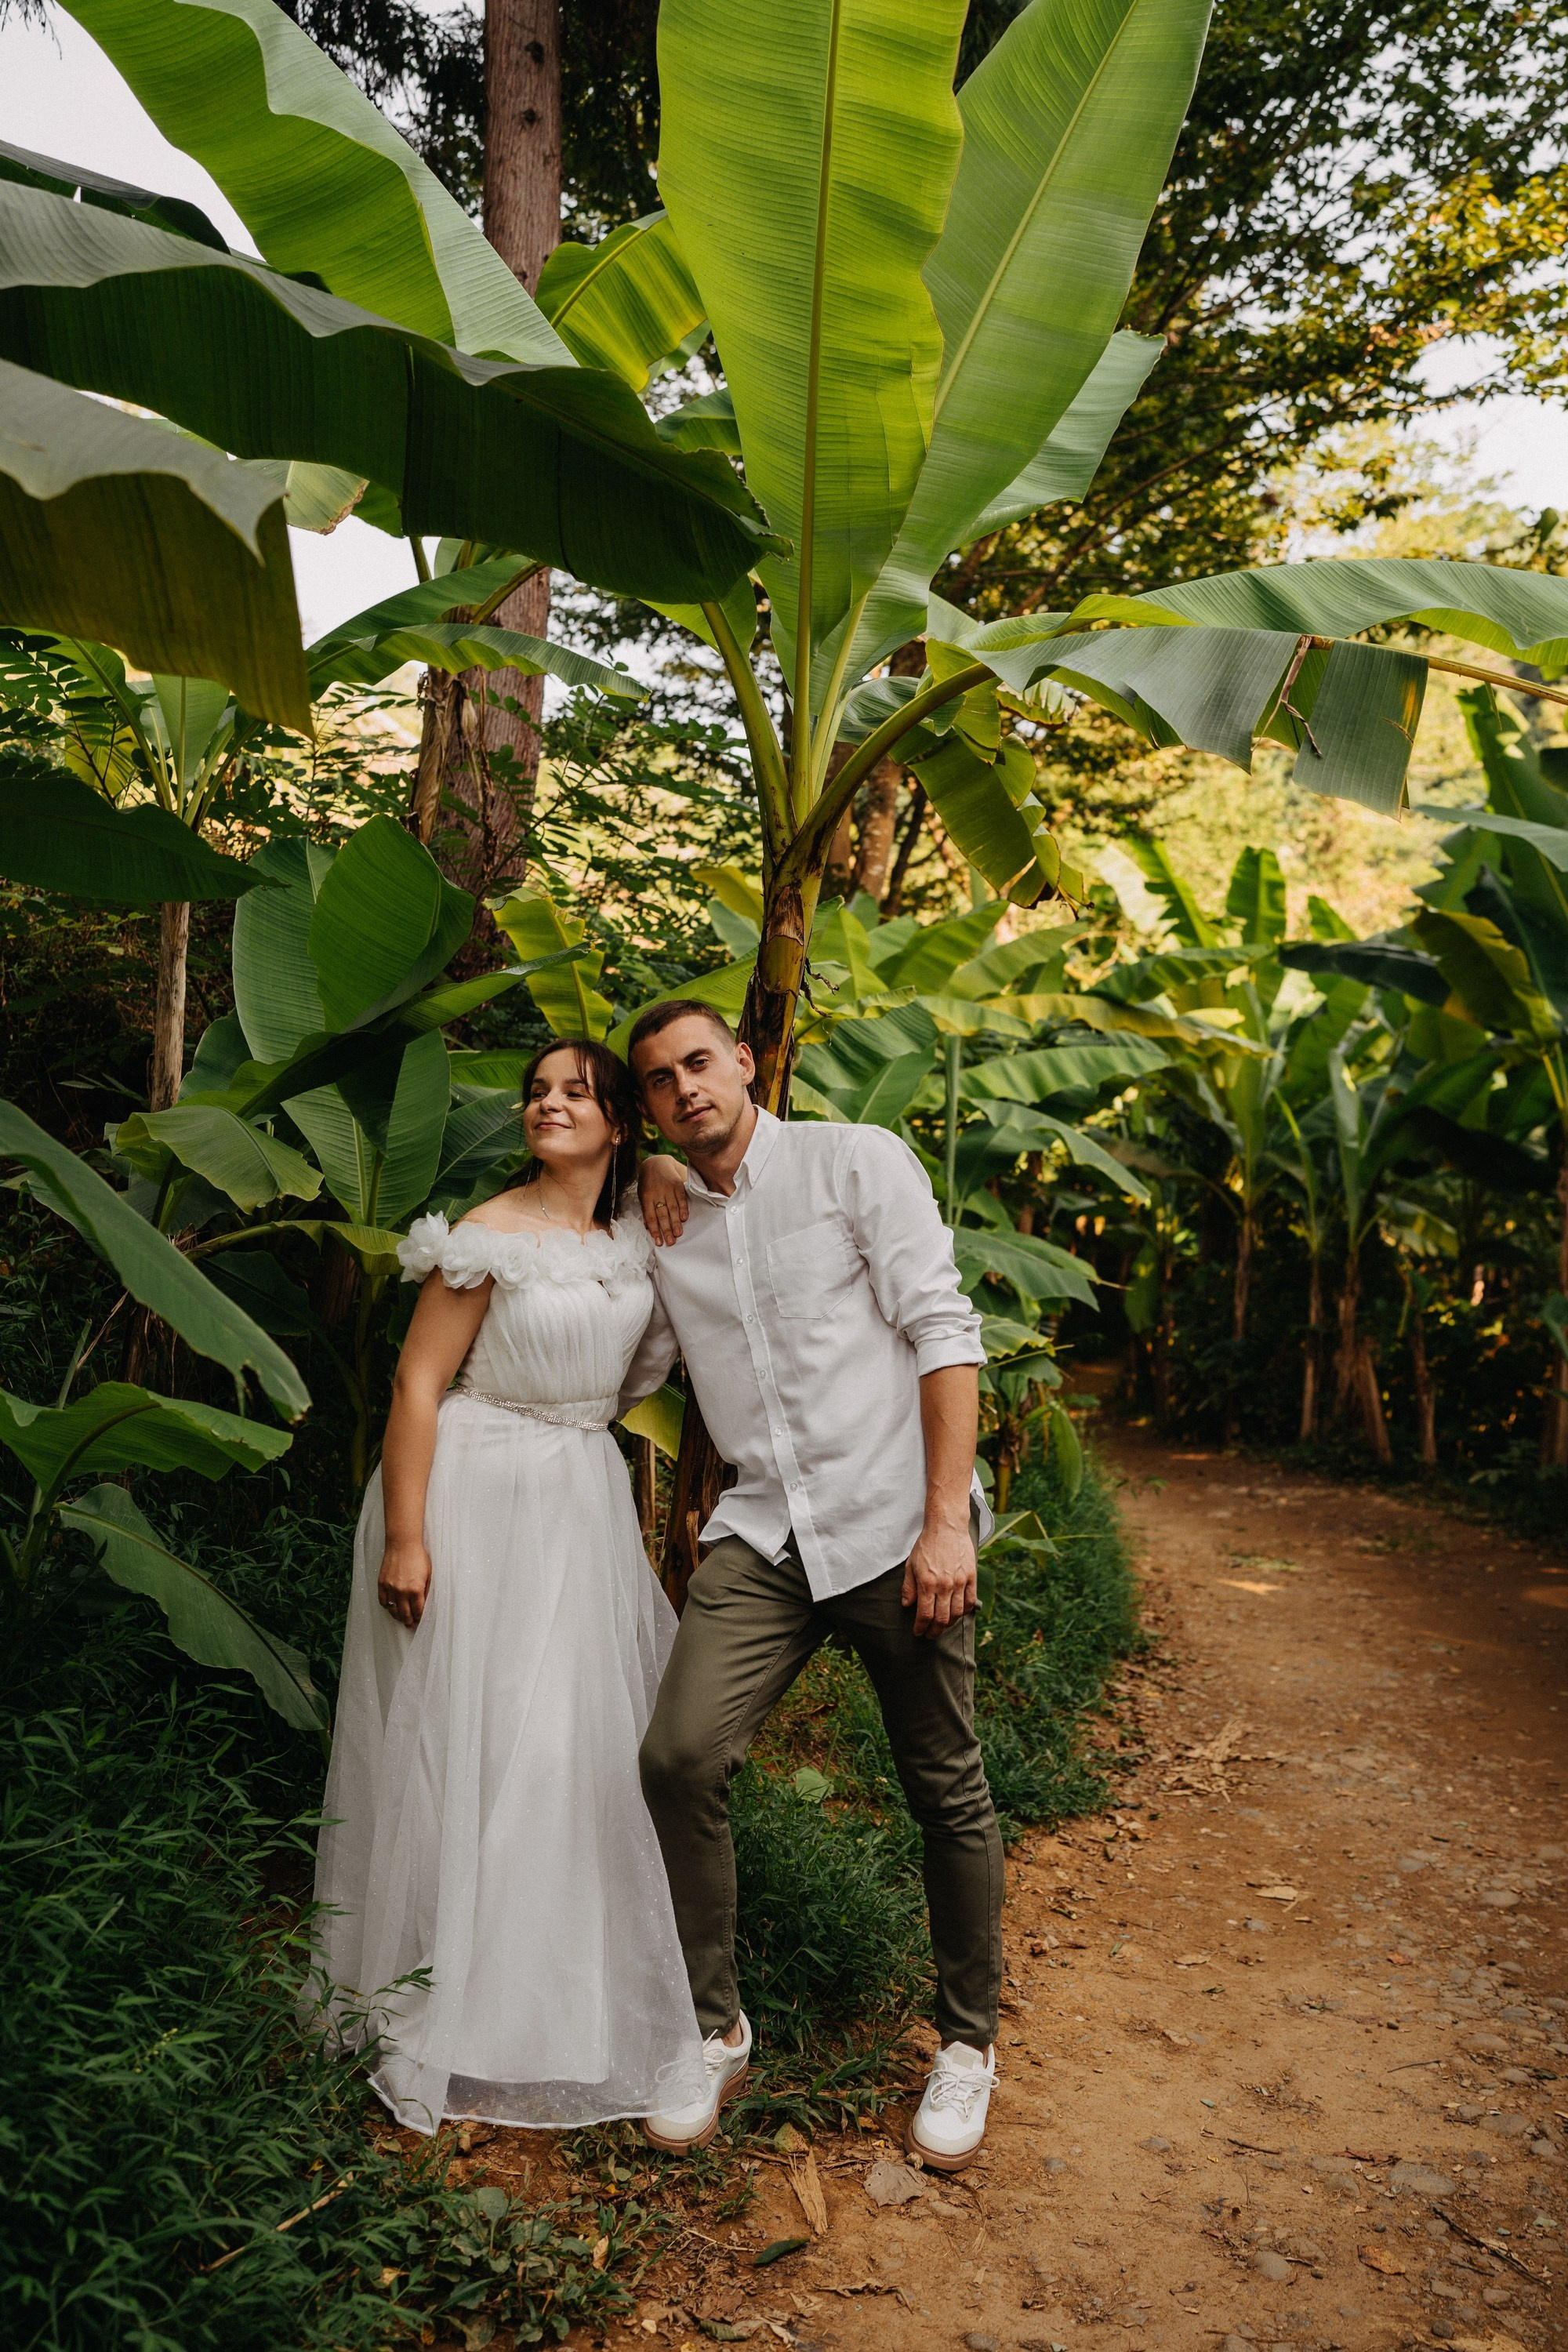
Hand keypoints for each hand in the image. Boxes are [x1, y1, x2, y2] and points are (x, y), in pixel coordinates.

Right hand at [378, 1538, 431, 1629]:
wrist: (402, 1544)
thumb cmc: (418, 1557)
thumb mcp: (428, 1574)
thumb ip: (427, 1590)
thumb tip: (426, 1604)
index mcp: (416, 1589)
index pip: (418, 1611)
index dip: (419, 1618)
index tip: (420, 1621)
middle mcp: (402, 1591)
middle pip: (405, 1614)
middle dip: (409, 1622)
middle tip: (410, 1625)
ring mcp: (390, 1588)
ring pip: (393, 1610)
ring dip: (397, 1616)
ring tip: (401, 1618)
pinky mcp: (382, 1583)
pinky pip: (383, 1601)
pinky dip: (387, 1606)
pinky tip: (391, 1607)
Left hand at [638, 1153, 690, 1246]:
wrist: (656, 1162)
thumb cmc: (647, 1182)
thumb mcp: (642, 1195)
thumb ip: (645, 1210)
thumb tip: (647, 1227)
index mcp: (646, 1197)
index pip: (650, 1217)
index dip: (654, 1231)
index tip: (659, 1242)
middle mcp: (657, 1194)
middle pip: (662, 1214)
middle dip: (666, 1229)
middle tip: (671, 1242)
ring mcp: (668, 1189)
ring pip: (672, 1208)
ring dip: (676, 1222)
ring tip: (679, 1234)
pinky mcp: (677, 1185)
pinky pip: (681, 1198)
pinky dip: (683, 1208)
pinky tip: (684, 1218)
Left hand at [901, 1516, 976, 1637]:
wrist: (947, 1526)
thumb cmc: (927, 1545)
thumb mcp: (911, 1565)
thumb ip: (909, 1586)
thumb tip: (907, 1605)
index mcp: (927, 1583)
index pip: (925, 1615)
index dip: (921, 1627)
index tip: (918, 1632)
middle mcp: (945, 1585)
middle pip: (942, 1619)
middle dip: (934, 1631)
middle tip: (930, 1634)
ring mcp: (960, 1582)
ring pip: (957, 1613)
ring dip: (949, 1624)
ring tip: (943, 1625)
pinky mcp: (971, 1577)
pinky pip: (970, 1601)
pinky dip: (964, 1611)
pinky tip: (957, 1613)